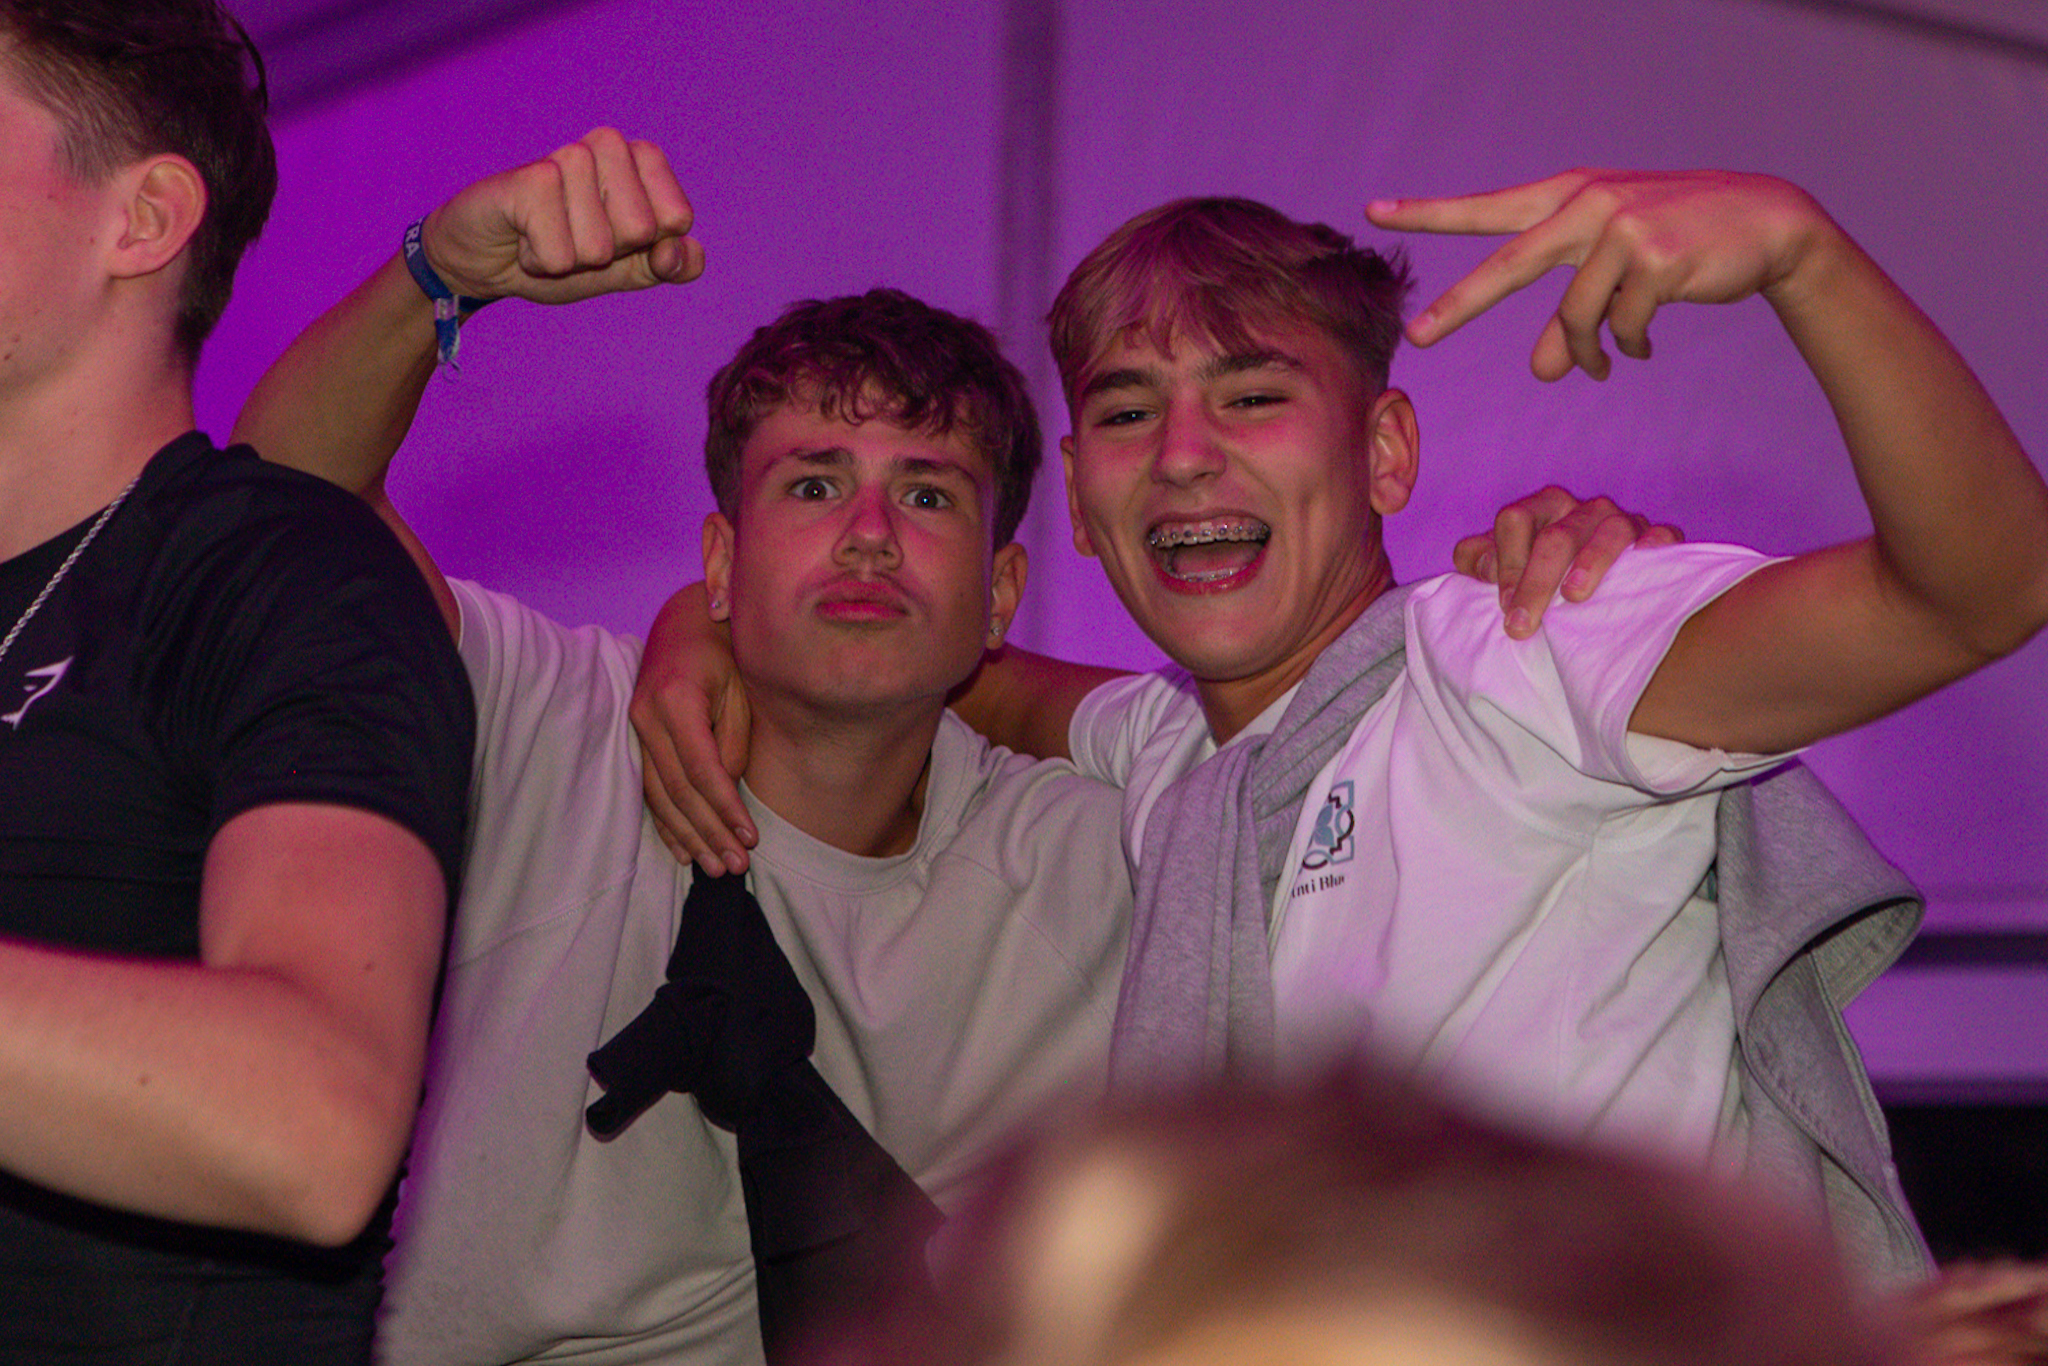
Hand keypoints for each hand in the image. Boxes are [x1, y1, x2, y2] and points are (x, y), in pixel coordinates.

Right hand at [420, 127, 704, 304]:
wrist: (486, 261)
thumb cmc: (559, 255)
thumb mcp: (623, 269)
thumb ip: (666, 265)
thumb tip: (686, 254)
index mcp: (639, 160)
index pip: (678, 217)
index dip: (646, 247)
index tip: (613, 240)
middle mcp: (608, 145)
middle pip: (642, 230)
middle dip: (608, 254)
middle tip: (573, 237)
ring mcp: (570, 156)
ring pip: (600, 246)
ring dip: (570, 260)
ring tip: (546, 236)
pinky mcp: (532, 178)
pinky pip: (561, 253)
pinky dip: (541, 261)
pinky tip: (523, 237)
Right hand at [629, 584, 755, 875]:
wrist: (685, 622)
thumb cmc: (725, 653)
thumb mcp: (740, 688)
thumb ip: (733, 740)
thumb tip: (727, 791)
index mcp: (674, 699)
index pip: (701, 769)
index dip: (725, 808)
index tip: (749, 839)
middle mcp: (646, 717)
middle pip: (678, 790)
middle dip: (709, 832)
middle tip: (735, 867)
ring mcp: (636, 729)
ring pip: (659, 796)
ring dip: (688, 836)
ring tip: (714, 868)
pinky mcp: (637, 739)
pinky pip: (649, 790)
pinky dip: (666, 823)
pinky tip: (683, 850)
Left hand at [1366, 169, 1824, 379]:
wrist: (1767, 224)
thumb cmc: (1678, 245)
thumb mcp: (1613, 277)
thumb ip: (1569, 321)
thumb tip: (1541, 371)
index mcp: (1568, 197)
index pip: (1488, 208)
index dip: (1430, 213)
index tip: (1375, 211)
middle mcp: (1588, 204)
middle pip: (1508, 265)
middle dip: (1461, 306)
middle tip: (1419, 339)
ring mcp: (1621, 228)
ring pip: (1575, 318)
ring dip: (1587, 353)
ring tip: (1602, 364)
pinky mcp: (1655, 258)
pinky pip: (1621, 327)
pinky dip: (1629, 345)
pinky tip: (1646, 341)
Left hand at [1453, 486, 1682, 637]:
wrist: (1598, 584)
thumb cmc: (1542, 574)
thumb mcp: (1505, 566)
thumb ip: (1481, 561)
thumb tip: (1479, 565)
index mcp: (1542, 508)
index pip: (1515, 520)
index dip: (1505, 563)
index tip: (1504, 606)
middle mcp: (1582, 509)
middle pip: (1557, 535)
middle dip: (1535, 582)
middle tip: (1521, 625)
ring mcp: (1622, 521)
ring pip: (1609, 531)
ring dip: (1590, 562)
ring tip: (1573, 596)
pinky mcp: (1657, 538)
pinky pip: (1660, 536)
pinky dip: (1653, 546)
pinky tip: (1644, 564)